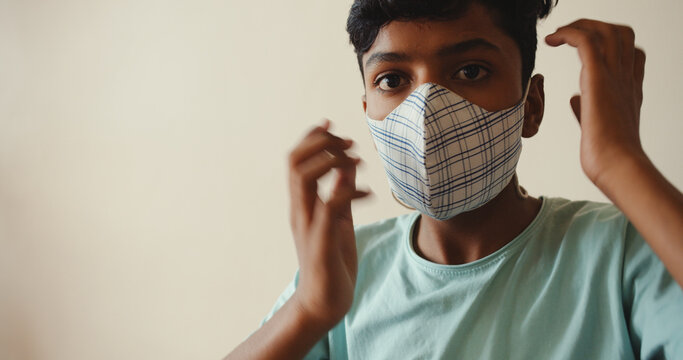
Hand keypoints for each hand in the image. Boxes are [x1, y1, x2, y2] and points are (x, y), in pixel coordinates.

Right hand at [287, 120, 368, 328]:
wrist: (323, 304)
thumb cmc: (331, 262)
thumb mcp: (339, 221)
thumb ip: (341, 193)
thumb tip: (348, 165)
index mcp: (302, 204)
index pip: (295, 160)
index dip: (311, 137)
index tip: (331, 123)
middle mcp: (299, 211)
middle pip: (295, 162)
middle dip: (321, 142)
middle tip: (349, 142)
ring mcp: (308, 226)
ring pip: (305, 178)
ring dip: (332, 160)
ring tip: (357, 160)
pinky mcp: (321, 243)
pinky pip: (329, 207)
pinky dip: (349, 192)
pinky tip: (369, 193)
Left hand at [545, 19, 646, 188]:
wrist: (617, 165)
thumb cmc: (607, 156)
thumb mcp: (595, 126)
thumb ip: (586, 108)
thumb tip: (576, 99)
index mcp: (627, 90)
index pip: (630, 54)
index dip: (610, 45)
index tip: (584, 51)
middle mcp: (625, 79)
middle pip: (620, 34)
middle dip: (593, 28)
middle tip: (568, 37)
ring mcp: (614, 77)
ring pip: (605, 31)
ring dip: (578, 26)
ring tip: (557, 36)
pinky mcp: (598, 78)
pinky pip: (586, 41)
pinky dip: (568, 33)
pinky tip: (552, 41)